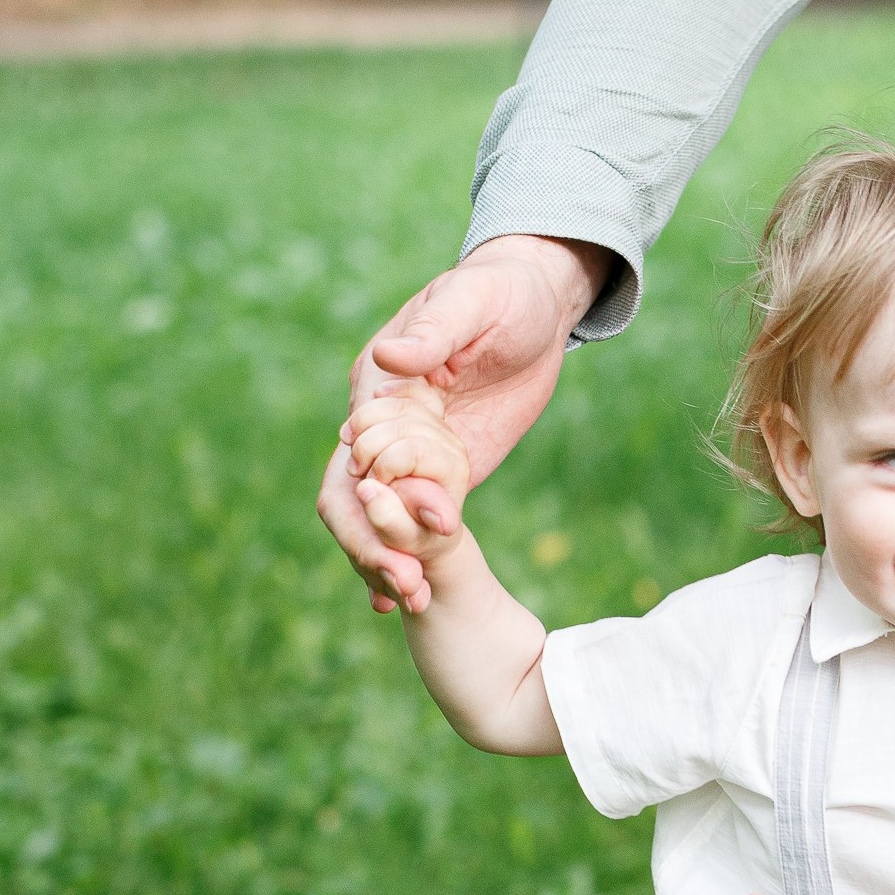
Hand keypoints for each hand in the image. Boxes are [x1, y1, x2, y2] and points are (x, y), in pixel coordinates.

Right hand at [316, 234, 608, 614]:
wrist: (540, 305)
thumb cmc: (502, 291)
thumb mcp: (472, 303)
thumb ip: (434, 332)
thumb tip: (390, 357)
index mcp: (380, 382)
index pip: (356, 448)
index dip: (369, 494)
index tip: (395, 531)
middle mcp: (385, 422)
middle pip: (355, 493)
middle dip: (371, 542)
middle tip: (404, 588)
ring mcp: (415, 450)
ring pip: (383, 515)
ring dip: (387, 559)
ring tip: (410, 602)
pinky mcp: (449, 468)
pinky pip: (420, 517)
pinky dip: (408, 555)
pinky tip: (408, 600)